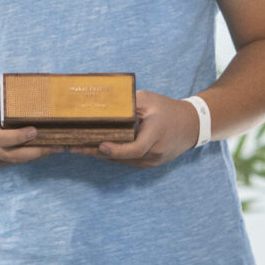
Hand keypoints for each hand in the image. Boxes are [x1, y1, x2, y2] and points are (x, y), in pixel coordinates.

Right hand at [0, 82, 60, 166]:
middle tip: (58, 145)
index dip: (18, 137)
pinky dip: (29, 157)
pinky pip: (13, 162)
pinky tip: (45, 150)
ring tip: (57, 147)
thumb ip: (11, 89)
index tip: (35, 131)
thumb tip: (36, 83)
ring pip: (15, 161)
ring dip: (37, 156)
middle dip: (36, 152)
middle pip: (12, 155)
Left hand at [81, 89, 199, 167]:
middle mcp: (153, 153)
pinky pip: (127, 161)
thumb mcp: (149, 100)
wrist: (192, 125)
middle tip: (72, 147)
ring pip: (122, 161)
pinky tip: (95, 149)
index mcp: (155, 135)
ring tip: (77, 147)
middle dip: (96, 152)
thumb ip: (128, 103)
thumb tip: (104, 103)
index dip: (115, 150)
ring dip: (101, 155)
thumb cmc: (168, 109)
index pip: (134, 149)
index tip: (99, 145)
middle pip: (122, 158)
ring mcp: (151, 162)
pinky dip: (112, 155)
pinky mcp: (149, 164)